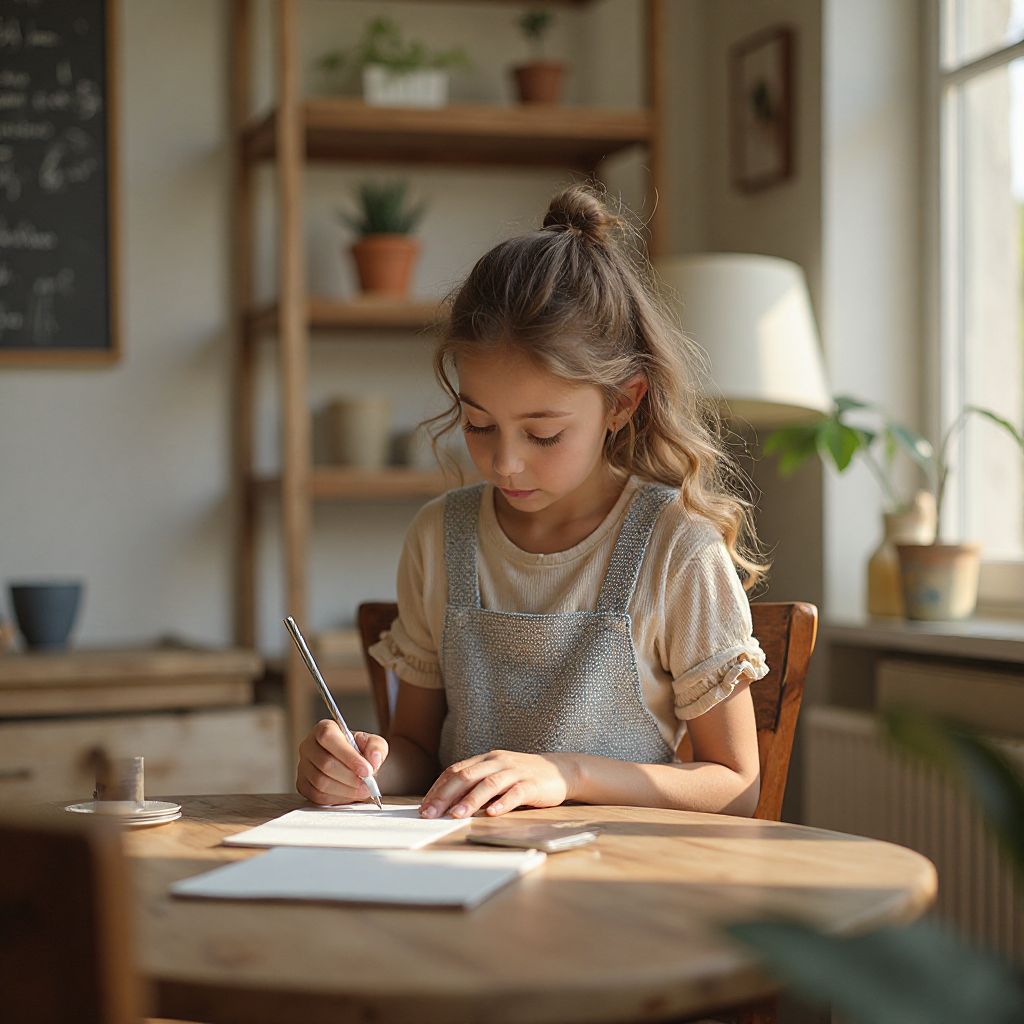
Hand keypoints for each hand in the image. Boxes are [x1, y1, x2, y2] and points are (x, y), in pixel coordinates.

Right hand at [296, 719, 387, 805]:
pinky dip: (337, 798)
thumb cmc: (360, 751)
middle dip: (350, 777)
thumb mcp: (373, 743)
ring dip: (345, 790)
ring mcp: (303, 766)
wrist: (353, 765)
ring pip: (320, 782)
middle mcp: (309, 746)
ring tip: (362, 790)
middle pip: (325, 763)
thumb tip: (373, 758)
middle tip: (367, 784)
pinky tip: (349, 794)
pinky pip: (317, 796)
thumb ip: (376, 747)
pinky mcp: (303, 785)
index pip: (328, 738)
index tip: (366, 770)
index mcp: (324, 729)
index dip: (348, 756)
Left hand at [419, 749, 574, 818]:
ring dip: (470, 800)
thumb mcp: (498, 776)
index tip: (424, 807)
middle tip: (430, 813)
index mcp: (486, 759)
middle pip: (467, 776)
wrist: (561, 770)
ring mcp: (516, 771)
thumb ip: (477, 785)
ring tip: (455, 815)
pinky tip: (492, 814)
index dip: (439, 788)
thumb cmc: (524, 777)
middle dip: (446, 795)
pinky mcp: (532, 784)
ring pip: (489, 784)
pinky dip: (503, 803)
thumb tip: (448, 805)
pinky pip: (516, 793)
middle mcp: (498, 762)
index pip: (456, 770)